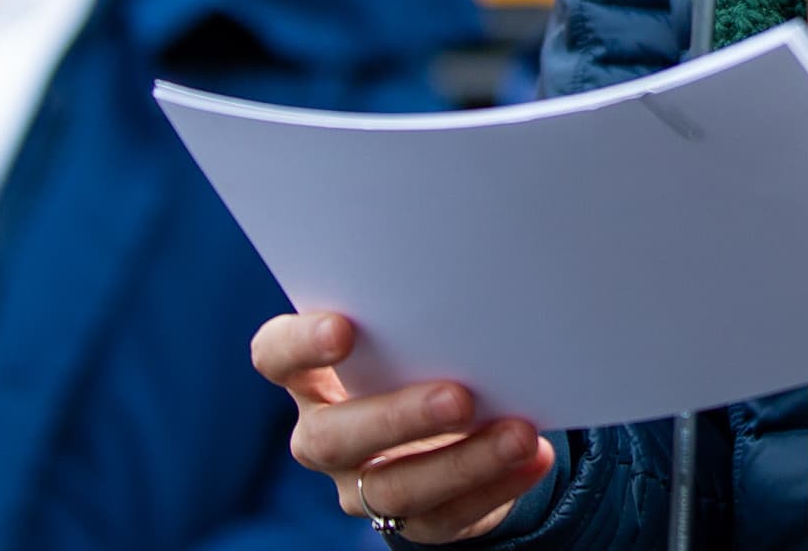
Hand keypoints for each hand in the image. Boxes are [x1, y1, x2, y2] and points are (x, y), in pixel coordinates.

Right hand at [251, 311, 554, 542]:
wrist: (450, 423)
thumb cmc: (426, 350)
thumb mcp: (415, 331)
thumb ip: (423, 315)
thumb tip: (483, 287)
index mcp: (312, 374)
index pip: (276, 356)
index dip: (300, 345)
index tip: (344, 329)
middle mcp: (324, 433)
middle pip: (333, 438)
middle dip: (397, 418)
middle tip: (459, 398)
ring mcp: (359, 485)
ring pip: (395, 487)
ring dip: (463, 461)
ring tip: (519, 433)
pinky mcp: (410, 520)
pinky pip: (446, 516)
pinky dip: (496, 486)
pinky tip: (531, 458)